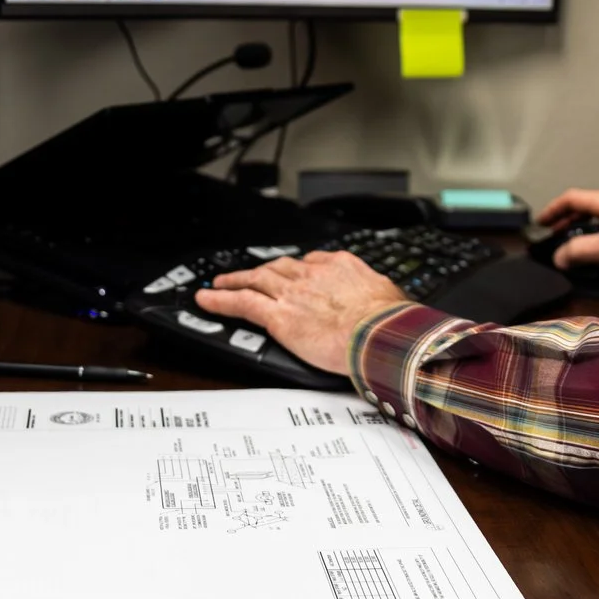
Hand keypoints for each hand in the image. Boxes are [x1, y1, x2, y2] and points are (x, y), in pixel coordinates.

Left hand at [195, 251, 409, 374]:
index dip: (297, 270)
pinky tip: (207, 300)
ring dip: (235, 281)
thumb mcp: (390, 298)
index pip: (312, 264)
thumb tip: (386, 303)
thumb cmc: (391, 323)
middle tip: (247, 275)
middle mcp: (313, 275)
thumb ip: (378, 295)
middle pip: (278, 268)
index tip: (291, 274)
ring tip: (219, 284)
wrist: (380, 334)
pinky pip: (242, 303)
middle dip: (261, 271)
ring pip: (255, 280)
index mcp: (341, 267)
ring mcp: (292, 293)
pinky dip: (221, 300)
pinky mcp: (278, 316)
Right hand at [535, 188, 598, 273]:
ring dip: (581, 227)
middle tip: (552, 236)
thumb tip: (558, 257)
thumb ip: (581, 251)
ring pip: (597, 215)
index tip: (539, 223)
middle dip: (564, 220)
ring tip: (572, 243)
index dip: (552, 210)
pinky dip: (596, 232)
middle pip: (583, 206)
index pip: (571, 199)